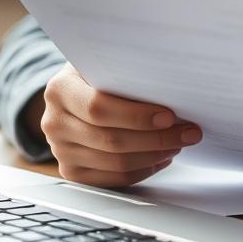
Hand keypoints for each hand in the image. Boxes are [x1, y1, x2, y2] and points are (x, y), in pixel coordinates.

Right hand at [38, 63, 202, 187]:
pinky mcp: (72, 171)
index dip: (137, 116)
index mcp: (60, 89)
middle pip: (111, 140)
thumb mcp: (105, 62)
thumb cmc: (98, 75)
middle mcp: (54, 122)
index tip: (170, 115)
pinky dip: (144, 170)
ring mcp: (60, 150)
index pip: (99, 108)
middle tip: (188, 132)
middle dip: (157, 138)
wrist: (74, 94)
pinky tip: (161, 157)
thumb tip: (174, 80)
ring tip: (178, 143)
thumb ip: (127, 69)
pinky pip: (113, 180)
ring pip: (116, 163)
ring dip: (155, 155)